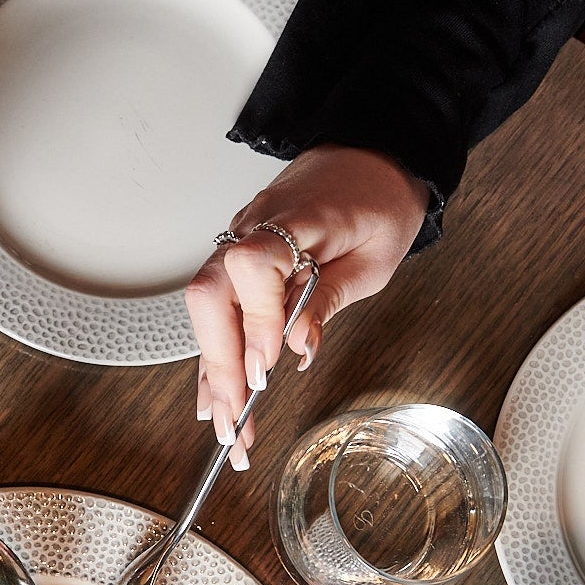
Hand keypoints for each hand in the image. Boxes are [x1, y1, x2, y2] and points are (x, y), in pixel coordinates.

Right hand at [184, 145, 429, 466]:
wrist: (370, 157)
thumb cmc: (378, 201)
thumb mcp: (375, 257)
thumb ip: (330, 298)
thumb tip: (300, 345)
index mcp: (296, 220)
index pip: (253, 265)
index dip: (255, 319)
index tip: (268, 365)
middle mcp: (253, 228)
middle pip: (209, 294)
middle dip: (219, 363)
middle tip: (236, 417)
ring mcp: (238, 242)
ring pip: (206, 311)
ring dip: (212, 373)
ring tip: (225, 427)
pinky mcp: (237, 261)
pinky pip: (216, 312)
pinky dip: (213, 357)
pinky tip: (212, 398)